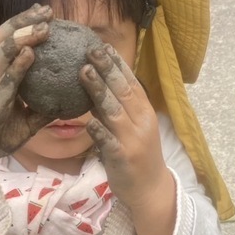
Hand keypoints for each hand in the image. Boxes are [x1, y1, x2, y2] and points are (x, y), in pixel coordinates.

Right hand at [0, 4, 55, 170]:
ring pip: (3, 49)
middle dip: (26, 20)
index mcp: (3, 77)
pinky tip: (31, 53)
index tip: (48, 16)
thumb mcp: (26, 124)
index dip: (28, 26)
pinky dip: (18, 62)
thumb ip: (42, 111)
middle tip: (48, 10)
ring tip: (44, 24)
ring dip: (24, 34)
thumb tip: (66, 104)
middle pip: (6, 36)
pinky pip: (5, 76)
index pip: (14, 43)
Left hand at [81, 45, 174, 234]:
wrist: (150, 189)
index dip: (117, 64)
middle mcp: (141, 121)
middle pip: (123, 90)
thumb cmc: (138, 155)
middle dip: (107, 69)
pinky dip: (99, 130)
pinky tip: (88, 120)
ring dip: (99, 90)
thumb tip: (95, 85)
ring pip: (115, 110)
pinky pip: (108, 141)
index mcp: (144, 111)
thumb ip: (115, 108)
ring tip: (84, 72)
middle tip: (91, 49)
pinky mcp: (122, 157)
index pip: (131, 82)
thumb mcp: (131, 127)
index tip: (103, 45)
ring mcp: (133, 139)